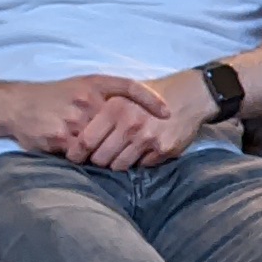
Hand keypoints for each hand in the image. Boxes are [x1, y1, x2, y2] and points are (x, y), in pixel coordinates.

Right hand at [1, 74, 144, 156]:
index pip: (130, 87)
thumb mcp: (81, 85)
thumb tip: (137, 110)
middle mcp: (87, 99)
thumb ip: (106, 94)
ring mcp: (75, 119)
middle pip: (121, 123)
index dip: (151, 100)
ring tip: (107, 156)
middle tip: (137, 147)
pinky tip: (83, 157)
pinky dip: (86, 158)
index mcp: (94, 84)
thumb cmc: (53, 97)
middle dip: (129, 138)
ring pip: (103, 143)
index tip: (168, 113)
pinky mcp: (62, 138)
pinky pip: (83, 154)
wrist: (16, 105)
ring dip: (106, 152)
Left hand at [69, 73, 204, 171]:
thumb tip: (73, 139)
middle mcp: (129, 124)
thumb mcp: (120, 95)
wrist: (187, 95)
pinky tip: (143, 150)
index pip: (85, 142)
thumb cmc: (147, 96)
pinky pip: (141, 166)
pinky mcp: (163, 150)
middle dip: (98, 160)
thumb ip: (98, 115)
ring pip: (119, 166)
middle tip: (102, 155)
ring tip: (122, 152)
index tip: (76, 156)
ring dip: (118, 162)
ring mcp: (147, 138)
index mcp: (114, 109)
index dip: (76, 153)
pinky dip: (140, 161)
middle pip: (100, 159)